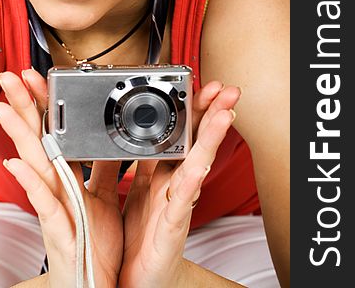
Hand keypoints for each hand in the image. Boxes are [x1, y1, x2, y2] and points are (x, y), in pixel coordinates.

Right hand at [0, 69, 122, 287]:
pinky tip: (16, 165)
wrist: (98, 286)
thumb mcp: (104, 197)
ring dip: (18, 135)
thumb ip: (103, 168)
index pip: (53, 133)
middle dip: (24, 107)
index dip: (44, 104)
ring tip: (3, 108)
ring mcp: (54, 208)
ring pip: (34, 165)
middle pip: (37, 140)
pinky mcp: (58, 231)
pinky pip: (43, 204)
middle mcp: (55, 189)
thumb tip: (108, 139)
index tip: (37, 77)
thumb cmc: (95, 244)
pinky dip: (29, 184)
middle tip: (9, 77)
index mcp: (68, 179)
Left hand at [118, 83, 240, 287]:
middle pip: (195, 143)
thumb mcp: (132, 191)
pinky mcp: (171, 227)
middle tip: (226, 89)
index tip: (200, 86)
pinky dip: (191, 182)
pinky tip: (200, 165)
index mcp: (161, 174)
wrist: (134, 280)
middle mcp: (173, 186)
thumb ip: (134, 163)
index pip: (180, 134)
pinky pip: (182, 201)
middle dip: (211, 113)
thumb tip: (127, 135)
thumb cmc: (138, 237)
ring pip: (196, 165)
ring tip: (225, 113)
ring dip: (211, 138)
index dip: (191, 110)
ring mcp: (176, 205)